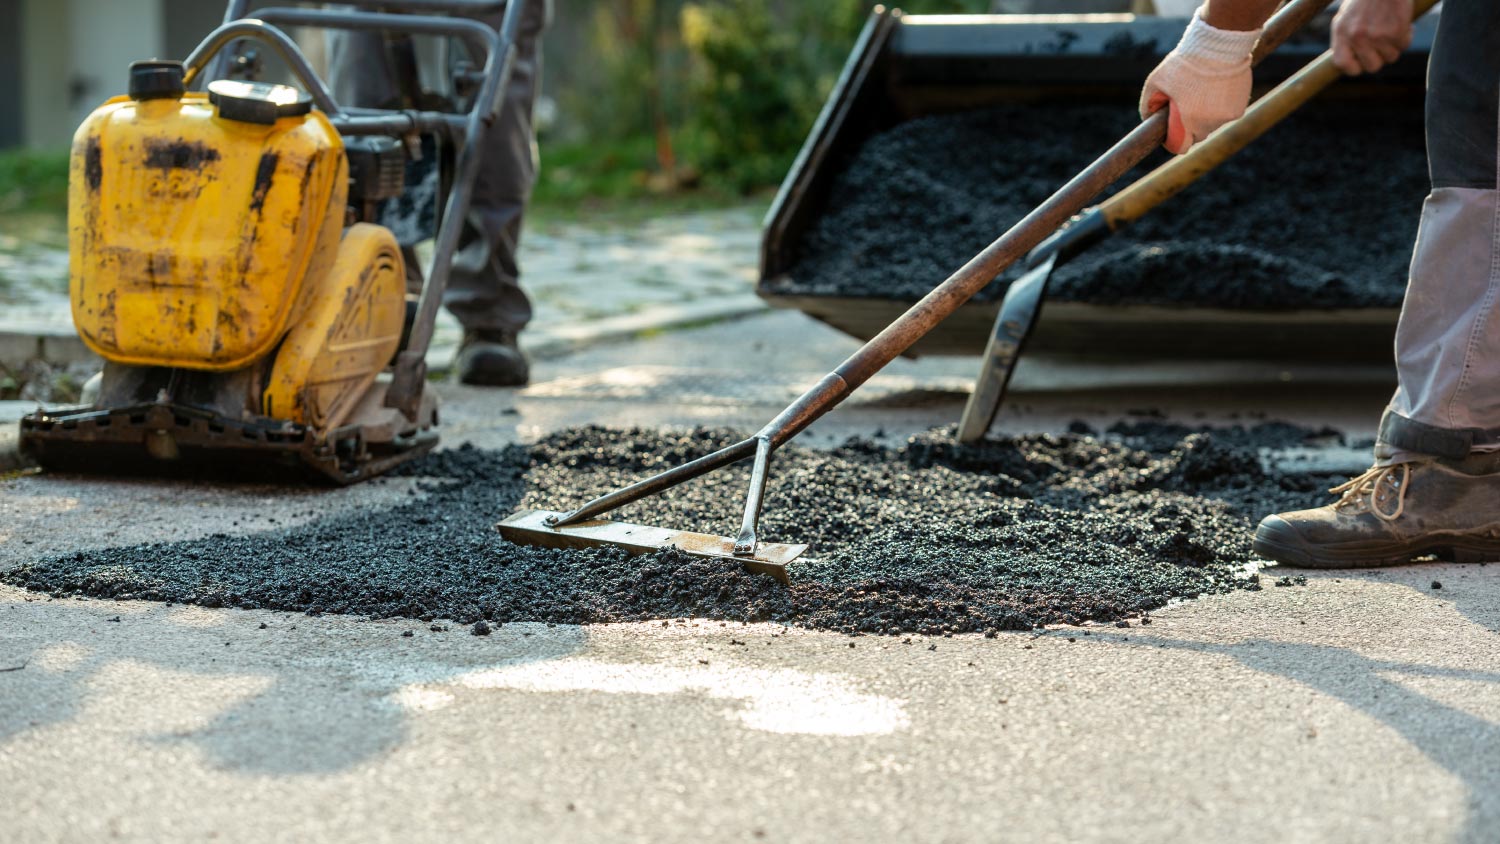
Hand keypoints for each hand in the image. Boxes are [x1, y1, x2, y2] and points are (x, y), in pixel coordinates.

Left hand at [1139, 11, 1259, 154]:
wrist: (1220, 44)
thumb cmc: (1185, 62)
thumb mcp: (1157, 81)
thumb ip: (1148, 104)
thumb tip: (1148, 119)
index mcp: (1188, 120)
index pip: (1180, 146)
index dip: (1173, 140)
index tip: (1170, 131)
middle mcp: (1209, 123)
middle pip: (1197, 135)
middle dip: (1189, 126)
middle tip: (1186, 106)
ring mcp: (1226, 116)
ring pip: (1212, 124)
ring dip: (1206, 115)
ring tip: (1202, 93)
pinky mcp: (1239, 108)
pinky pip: (1226, 114)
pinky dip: (1220, 107)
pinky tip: (1216, 89)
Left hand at [1331, 0, 1412, 74]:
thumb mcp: (1345, 17)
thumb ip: (1344, 40)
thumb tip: (1348, 64)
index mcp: (1341, 32)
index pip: (1343, 65)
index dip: (1355, 68)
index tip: (1362, 62)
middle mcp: (1357, 36)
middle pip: (1371, 67)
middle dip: (1379, 58)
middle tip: (1382, 45)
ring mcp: (1377, 35)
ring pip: (1391, 57)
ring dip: (1393, 46)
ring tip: (1390, 28)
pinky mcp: (1396, 31)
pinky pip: (1404, 45)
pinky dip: (1406, 36)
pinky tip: (1401, 23)